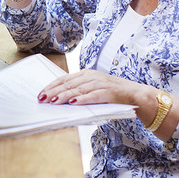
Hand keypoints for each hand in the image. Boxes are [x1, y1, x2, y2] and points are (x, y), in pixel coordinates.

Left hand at [37, 70, 178, 139]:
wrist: (138, 96)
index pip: (65, 79)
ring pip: (80, 89)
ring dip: (65, 95)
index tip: (40, 93)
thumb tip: (59, 101)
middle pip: (69, 83)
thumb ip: (79, 93)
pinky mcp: (111, 92)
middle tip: (42, 98)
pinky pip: (95, 96)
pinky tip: (74, 102)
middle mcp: (93, 76)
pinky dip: (84, 99)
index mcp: (87, 74)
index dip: (52, 86)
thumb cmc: (112, 96)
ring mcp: (102, 83)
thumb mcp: (93, 91)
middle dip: (54, 91)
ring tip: (54, 101)